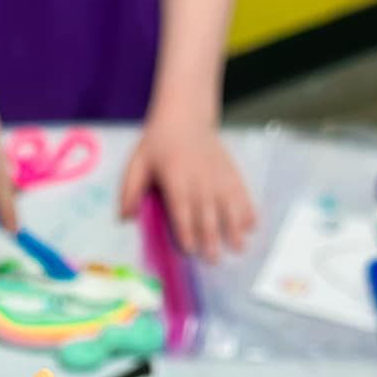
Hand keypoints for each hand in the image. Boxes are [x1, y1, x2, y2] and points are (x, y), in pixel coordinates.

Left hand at [120, 120, 255, 264]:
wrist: (185, 115)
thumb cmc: (158, 143)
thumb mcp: (138, 163)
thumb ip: (130, 190)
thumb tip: (125, 218)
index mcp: (175, 177)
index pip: (182, 208)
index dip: (187, 230)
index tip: (190, 249)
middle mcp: (199, 178)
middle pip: (207, 212)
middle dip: (211, 237)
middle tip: (213, 260)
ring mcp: (218, 175)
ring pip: (228, 205)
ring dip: (234, 227)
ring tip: (238, 247)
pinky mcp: (230, 171)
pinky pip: (241, 192)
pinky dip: (247, 209)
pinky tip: (252, 226)